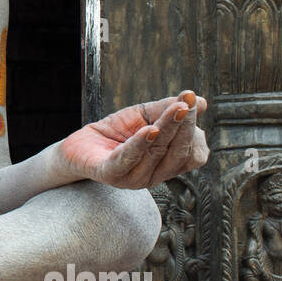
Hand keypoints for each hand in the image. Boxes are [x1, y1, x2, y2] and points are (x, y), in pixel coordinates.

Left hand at [57, 90, 209, 188]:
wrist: (80, 145)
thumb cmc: (117, 132)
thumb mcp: (145, 115)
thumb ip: (168, 109)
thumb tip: (201, 102)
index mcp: (167, 166)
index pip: (193, 155)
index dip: (195, 130)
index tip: (193, 101)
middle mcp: (154, 176)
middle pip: (177, 154)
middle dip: (184, 126)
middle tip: (188, 102)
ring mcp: (133, 179)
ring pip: (156, 154)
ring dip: (167, 129)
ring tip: (175, 108)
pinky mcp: (110, 174)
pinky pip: (128, 160)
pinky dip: (140, 144)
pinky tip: (150, 130)